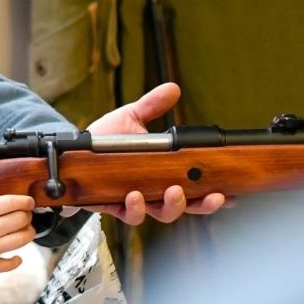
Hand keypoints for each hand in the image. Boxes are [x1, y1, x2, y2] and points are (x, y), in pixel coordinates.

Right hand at [0, 174, 36, 276]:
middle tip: (26, 214)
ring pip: (21, 239)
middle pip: (20, 219)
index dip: (23, 200)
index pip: (9, 202)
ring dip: (28, 233)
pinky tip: (16, 256)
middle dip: (27, 215)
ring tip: (26, 230)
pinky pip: (10, 263)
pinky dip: (16, 260)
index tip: (28, 200)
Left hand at [81, 83, 227, 224]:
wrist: (71, 153)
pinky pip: (129, 214)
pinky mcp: (115, 205)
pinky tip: (135, 195)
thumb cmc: (103, 140)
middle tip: (212, 197)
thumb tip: (173, 89)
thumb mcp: (130, 118)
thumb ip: (151, 106)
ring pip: (161, 213)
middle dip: (202, 205)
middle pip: (186, 207)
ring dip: (172, 206)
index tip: (231, 193)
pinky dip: (135, 207)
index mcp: (164, 174)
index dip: (214, 194)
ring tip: (174, 192)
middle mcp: (154, 191)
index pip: (196, 188)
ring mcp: (136, 200)